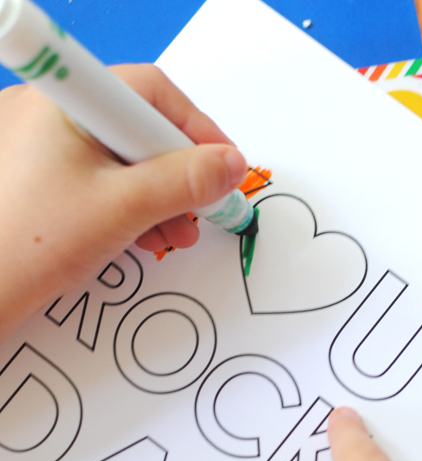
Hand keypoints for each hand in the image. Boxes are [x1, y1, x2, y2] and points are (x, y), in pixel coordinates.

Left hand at [0, 64, 246, 341]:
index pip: (149, 93)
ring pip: (122, 159)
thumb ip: (184, 182)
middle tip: (201, 205)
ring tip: (177, 232)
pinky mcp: (43, 179)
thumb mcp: (123, 208)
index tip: (223, 163)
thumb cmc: (30, 245)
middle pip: (138, 128)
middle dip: (178, 172)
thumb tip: (229, 165)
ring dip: (159, 195)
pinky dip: (130, 205)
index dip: (195, 126)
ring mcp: (43, 148)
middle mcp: (51, 115)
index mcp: (63, 103)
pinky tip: (146, 234)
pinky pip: (101, 180)